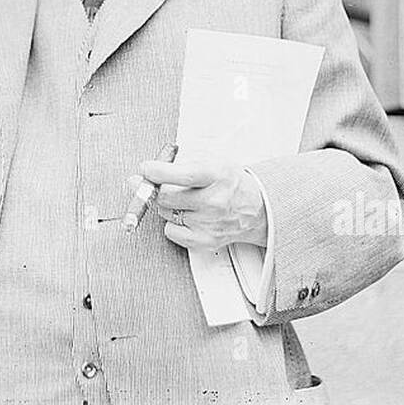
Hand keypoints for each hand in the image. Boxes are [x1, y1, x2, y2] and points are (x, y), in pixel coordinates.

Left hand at [137, 158, 267, 250]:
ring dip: (166, 205)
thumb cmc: (231, 183)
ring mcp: (209, 223)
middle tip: (153, 183)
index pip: (183, 175)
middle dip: (154, 188)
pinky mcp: (205, 241)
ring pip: (165, 212)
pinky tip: (186, 216)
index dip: (158, 172)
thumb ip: (182, 165)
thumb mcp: (214, 163)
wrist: (258, 209)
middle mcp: (215, 201)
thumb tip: (146, 172)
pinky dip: (172, 223)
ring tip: (184, 200)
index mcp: (218, 176)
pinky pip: (170, 232)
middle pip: (167, 196)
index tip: (146, 168)